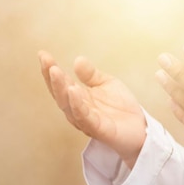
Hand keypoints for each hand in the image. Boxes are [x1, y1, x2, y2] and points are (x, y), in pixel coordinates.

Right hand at [38, 50, 146, 167]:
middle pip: (60, 95)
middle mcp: (77, 111)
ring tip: (56, 72)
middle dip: (52, 79)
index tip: (43, 54)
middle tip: (48, 63)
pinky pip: (85, 117)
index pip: (61, 83)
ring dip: (61, 89)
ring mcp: (86, 121)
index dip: (50, 70)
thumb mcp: (106, 84)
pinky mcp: (99, 130)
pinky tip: (73, 91)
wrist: (141, 129)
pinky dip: (77, 105)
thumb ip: (91, 74)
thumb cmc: (121, 109)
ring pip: (68, 106)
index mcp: (78, 99)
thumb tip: (77, 59)